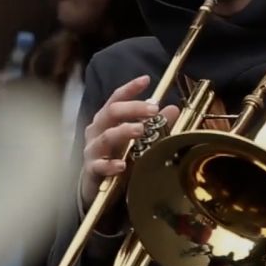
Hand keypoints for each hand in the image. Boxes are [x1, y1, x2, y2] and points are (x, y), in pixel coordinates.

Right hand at [80, 75, 179, 207]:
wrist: (96, 186)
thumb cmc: (116, 155)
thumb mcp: (135, 138)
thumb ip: (154, 124)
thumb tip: (173, 108)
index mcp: (107, 119)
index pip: (116, 98)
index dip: (130, 88)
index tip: (146, 79)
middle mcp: (97, 130)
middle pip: (112, 112)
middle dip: (133, 108)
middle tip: (153, 109)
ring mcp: (93, 149)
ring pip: (106, 136)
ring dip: (124, 131)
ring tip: (141, 130)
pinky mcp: (92, 169)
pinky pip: (100, 166)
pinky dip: (110, 165)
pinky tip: (122, 166)